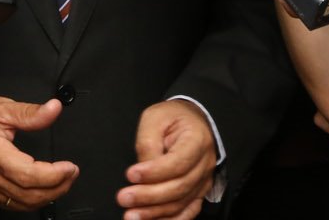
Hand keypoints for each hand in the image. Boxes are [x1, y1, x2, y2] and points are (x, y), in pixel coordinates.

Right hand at [0, 95, 77, 210]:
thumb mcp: (0, 108)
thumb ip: (30, 113)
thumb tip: (54, 109)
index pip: (30, 175)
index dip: (54, 175)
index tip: (70, 167)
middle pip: (29, 195)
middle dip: (57, 188)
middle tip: (71, 174)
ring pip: (21, 204)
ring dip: (46, 197)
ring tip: (61, 182)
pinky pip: (10, 204)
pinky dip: (29, 201)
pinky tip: (40, 191)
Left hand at [116, 100, 215, 219]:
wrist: (192, 121)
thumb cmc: (172, 117)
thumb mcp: (155, 118)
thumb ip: (148, 144)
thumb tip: (141, 174)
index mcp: (197, 140)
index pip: (177, 162)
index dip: (154, 172)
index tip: (130, 174)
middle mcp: (204, 164)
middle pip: (179, 187)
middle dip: (149, 196)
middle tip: (123, 198)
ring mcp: (203, 181)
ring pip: (181, 204)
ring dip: (154, 213)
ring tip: (131, 215)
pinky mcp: (197, 193)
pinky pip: (186, 212)